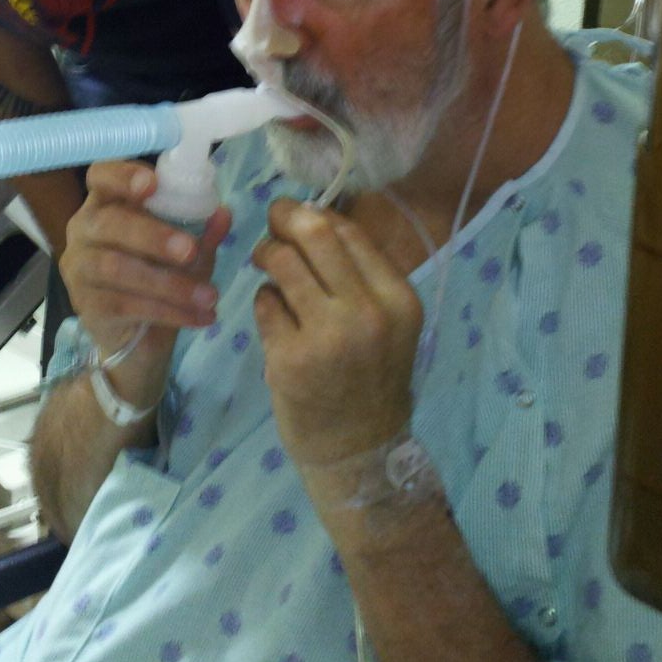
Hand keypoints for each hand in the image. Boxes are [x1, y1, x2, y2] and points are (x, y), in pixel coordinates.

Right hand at [61, 160, 230, 399]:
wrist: (139, 339)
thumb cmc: (159, 278)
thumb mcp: (187, 254)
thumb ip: (202, 232)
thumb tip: (223, 213)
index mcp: (106, 203)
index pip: (101, 177)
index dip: (122, 175)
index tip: (153, 183)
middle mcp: (84, 230)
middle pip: (109, 223)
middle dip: (153, 235)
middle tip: (190, 251)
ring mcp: (80, 268)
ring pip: (117, 268)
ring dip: (169, 283)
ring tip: (209, 296)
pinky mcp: (87, 306)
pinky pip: (125, 305)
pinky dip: (169, 312)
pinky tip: (199, 317)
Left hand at [252, 199, 422, 471]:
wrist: (360, 448)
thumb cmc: (370, 378)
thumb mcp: (387, 322)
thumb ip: (359, 274)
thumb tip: (312, 215)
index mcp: (398, 299)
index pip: (349, 232)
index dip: (314, 212)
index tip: (295, 214)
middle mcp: (368, 313)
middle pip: (315, 234)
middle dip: (284, 219)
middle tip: (271, 222)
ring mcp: (328, 337)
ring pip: (282, 263)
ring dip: (267, 255)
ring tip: (265, 263)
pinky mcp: (290, 359)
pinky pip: (264, 304)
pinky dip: (263, 300)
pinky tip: (274, 316)